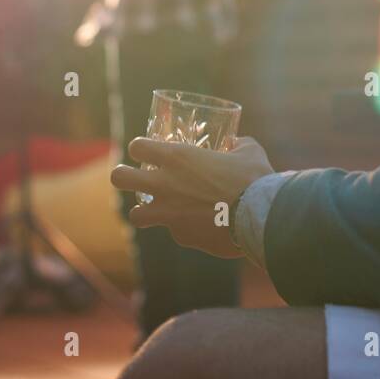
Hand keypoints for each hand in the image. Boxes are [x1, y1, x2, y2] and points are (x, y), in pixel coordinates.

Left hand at [111, 136, 274, 257]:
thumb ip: (238, 144)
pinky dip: (182, 228)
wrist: (260, 218)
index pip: (137, 147)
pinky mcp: (181, 236)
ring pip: (136, 215)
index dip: (140, 148)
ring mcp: (169, 214)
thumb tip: (237, 142)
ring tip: (154, 210)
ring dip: (143, 211)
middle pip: (119, 178)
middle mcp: (165, 184)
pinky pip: (174, 231)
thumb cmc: (254, 179)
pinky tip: (198, 225)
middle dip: (122, 176)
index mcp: (177, 157)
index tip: (146, 151)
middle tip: (133, 178)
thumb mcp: (248, 152)